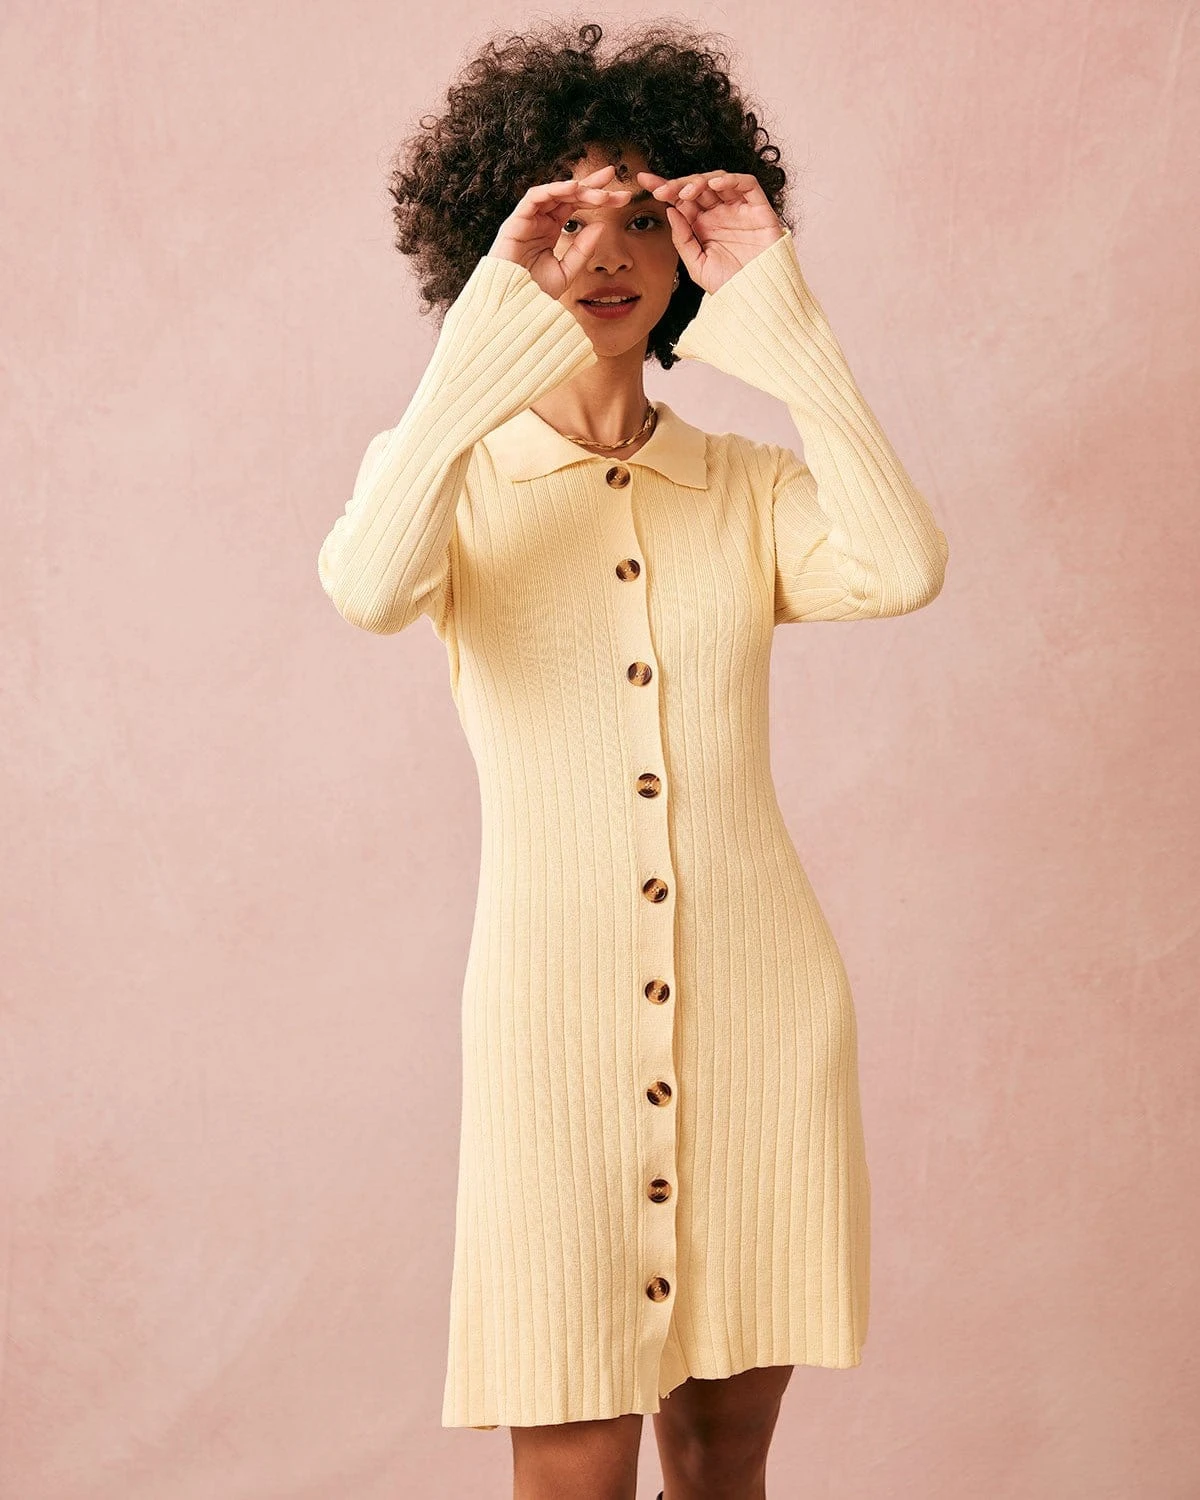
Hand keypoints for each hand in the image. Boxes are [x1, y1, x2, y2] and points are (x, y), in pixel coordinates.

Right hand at [487, 165, 634, 299]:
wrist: (511, 305)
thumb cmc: (533, 292)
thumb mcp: (566, 272)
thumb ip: (582, 250)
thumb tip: (601, 226)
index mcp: (551, 229)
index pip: (577, 205)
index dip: (599, 197)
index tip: (622, 196)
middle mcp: (540, 219)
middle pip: (569, 194)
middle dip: (592, 184)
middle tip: (614, 174)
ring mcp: (527, 219)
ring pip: (555, 192)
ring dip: (578, 188)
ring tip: (600, 190)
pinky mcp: (515, 221)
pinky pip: (535, 197)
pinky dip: (553, 189)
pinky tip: (573, 187)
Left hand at [635, 170, 785, 294]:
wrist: (755, 298)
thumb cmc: (728, 284)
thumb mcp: (697, 265)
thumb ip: (683, 239)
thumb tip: (670, 211)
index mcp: (702, 225)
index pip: (680, 199)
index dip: (663, 187)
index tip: (643, 182)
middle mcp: (719, 213)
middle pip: (697, 186)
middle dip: (678, 185)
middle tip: (662, 191)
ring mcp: (739, 209)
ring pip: (718, 180)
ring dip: (700, 181)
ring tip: (686, 193)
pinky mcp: (759, 209)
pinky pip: (746, 184)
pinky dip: (731, 179)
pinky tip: (715, 184)